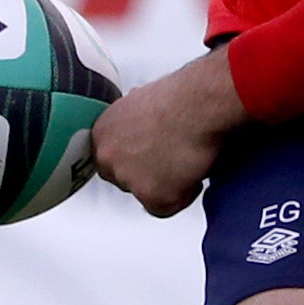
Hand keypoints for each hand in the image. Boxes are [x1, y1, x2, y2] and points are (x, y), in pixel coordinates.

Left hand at [91, 47, 247, 218]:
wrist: (200, 103)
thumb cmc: (183, 96)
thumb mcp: (144, 104)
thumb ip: (134, 127)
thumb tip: (145, 133)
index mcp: (102, 131)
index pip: (110, 159)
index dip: (137, 160)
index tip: (152, 157)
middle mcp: (107, 155)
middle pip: (125, 181)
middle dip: (148, 176)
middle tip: (173, 161)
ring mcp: (127, 177)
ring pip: (147, 194)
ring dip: (167, 184)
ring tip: (186, 159)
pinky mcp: (150, 195)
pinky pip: (167, 208)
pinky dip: (184, 194)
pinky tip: (193, 170)